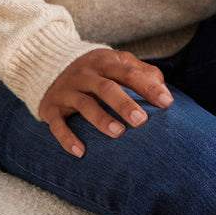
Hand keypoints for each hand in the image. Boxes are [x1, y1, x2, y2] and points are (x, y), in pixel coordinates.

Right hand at [38, 48, 174, 158]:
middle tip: (142, 120)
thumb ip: (141, 72)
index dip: (148, 87)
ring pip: (84, 104)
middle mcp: (85, 74)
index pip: (128, 72)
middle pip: (106, 87)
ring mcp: (67, 90)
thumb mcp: (116, 63)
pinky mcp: (51, 108)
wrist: (48, 66)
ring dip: (101, 119)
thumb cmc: (96, 71)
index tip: (167, 102)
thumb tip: (164, 89)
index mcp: (104, 62)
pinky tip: (80, 152)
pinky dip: (67, 138)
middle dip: (124, 104)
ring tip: (118, 133)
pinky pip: (58, 124)